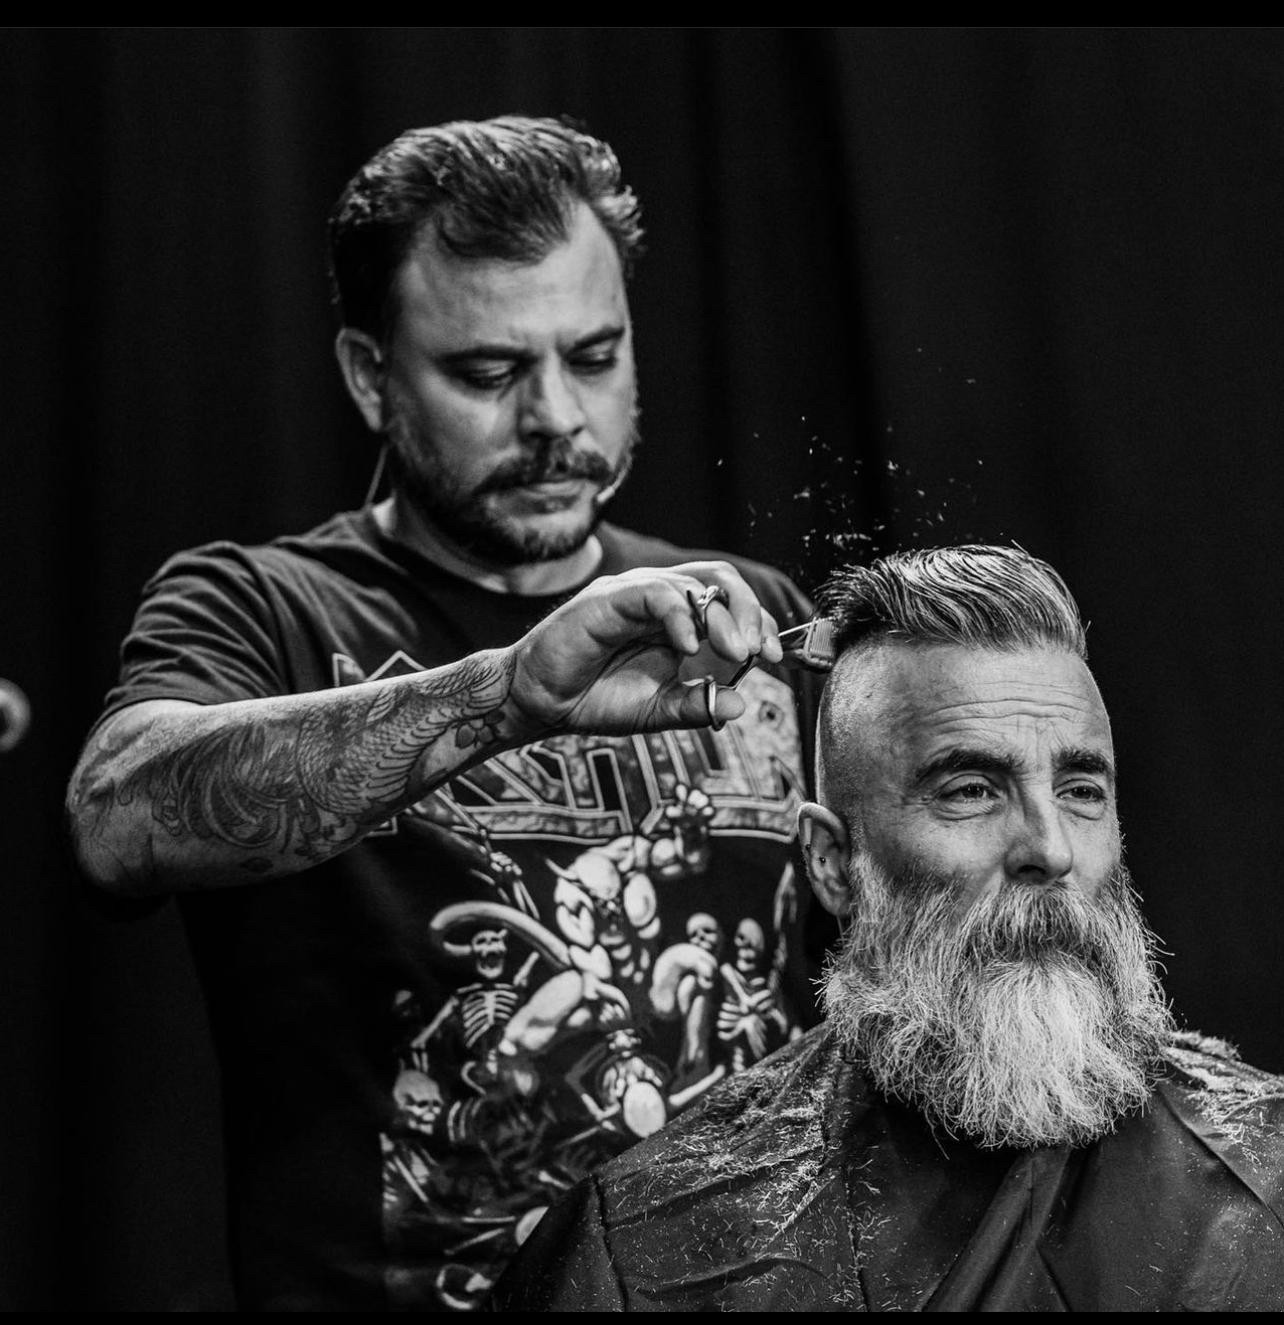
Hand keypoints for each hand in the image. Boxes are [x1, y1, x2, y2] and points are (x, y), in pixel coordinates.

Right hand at [504, 562, 781, 737]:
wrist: (540, 703)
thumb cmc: (594, 697)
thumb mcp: (656, 710)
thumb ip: (695, 705)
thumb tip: (740, 705)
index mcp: (674, 617)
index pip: (727, 600)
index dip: (757, 622)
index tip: (773, 657)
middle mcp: (657, 597)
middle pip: (719, 578)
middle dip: (749, 611)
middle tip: (758, 651)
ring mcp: (633, 594)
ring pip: (692, 582)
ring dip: (723, 617)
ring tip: (736, 652)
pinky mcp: (608, 599)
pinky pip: (653, 594)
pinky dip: (680, 616)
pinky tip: (689, 647)